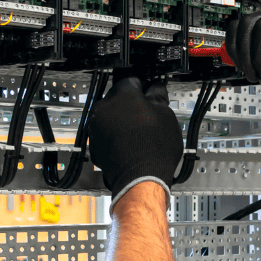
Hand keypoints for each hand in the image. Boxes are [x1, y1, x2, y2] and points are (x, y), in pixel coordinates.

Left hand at [88, 76, 183, 203]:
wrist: (140, 179)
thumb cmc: (154, 149)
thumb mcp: (166, 116)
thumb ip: (158, 97)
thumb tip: (156, 89)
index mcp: (122, 94)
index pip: (132, 81)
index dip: (144, 87)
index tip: (150, 94)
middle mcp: (104, 107)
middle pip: (118, 98)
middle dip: (131, 105)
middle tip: (147, 115)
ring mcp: (96, 126)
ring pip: (110, 116)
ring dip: (122, 120)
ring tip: (139, 133)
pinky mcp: (94, 144)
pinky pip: (105, 133)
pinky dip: (115, 136)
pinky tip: (130, 144)